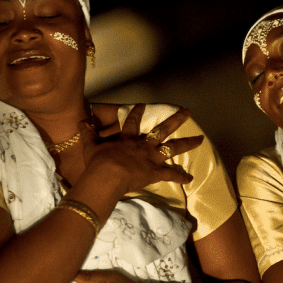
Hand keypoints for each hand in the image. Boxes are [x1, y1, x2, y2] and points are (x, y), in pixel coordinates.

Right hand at [83, 104, 203, 193]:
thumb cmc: (98, 162)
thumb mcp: (89, 145)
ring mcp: (152, 157)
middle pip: (163, 129)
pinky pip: (171, 174)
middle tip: (188, 111)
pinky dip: (181, 177)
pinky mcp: (156, 172)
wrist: (107, 176)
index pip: (133, 121)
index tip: (143, 104)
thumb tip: (81, 121)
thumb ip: (88, 133)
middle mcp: (144, 145)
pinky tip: (190, 179)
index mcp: (128, 138)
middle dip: (176, 119)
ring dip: (188, 143)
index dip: (137, 112)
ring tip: (201, 139)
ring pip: (174, 147)